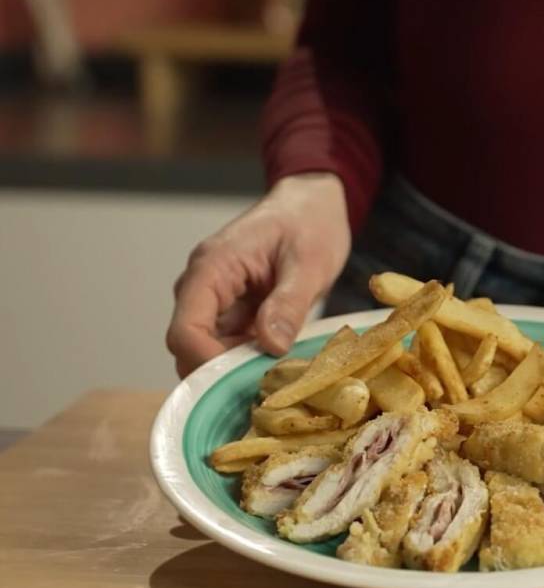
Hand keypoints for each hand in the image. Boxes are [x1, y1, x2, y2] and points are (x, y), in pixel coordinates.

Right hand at [166, 173, 350, 377]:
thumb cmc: (310, 222)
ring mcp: (217, 300)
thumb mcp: (310, 262)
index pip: (186, 330)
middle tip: (268, 383)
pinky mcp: (234, 310)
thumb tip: (271, 346)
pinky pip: (231, 345)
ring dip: (238, 368)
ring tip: (279, 374)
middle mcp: (204, 286)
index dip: (207, 363)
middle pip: (190, 347)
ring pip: (209, 350)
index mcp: (212, 267)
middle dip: (222, 372)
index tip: (245, 380)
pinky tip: (279, 363)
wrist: (313, 203)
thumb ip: (289, 303)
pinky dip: (250, 359)